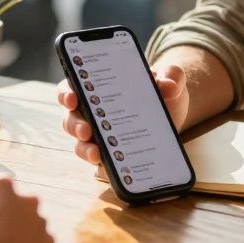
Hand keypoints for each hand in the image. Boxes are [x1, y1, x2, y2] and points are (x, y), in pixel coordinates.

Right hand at [57, 63, 188, 165]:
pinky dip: (102, 165)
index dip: (67, 92)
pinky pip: (99, 161)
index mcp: (100, 87)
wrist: (176, 116)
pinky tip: (111, 166)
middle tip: (86, 130)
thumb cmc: (164, 92)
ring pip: (80, 142)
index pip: (73, 86)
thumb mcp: (170, 81)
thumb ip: (172, 76)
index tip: (72, 97)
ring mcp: (100, 134)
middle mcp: (94, 111)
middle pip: (72, 116)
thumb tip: (169, 85)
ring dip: (84, 148)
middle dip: (75, 124)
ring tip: (96, 153)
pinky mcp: (111, 154)